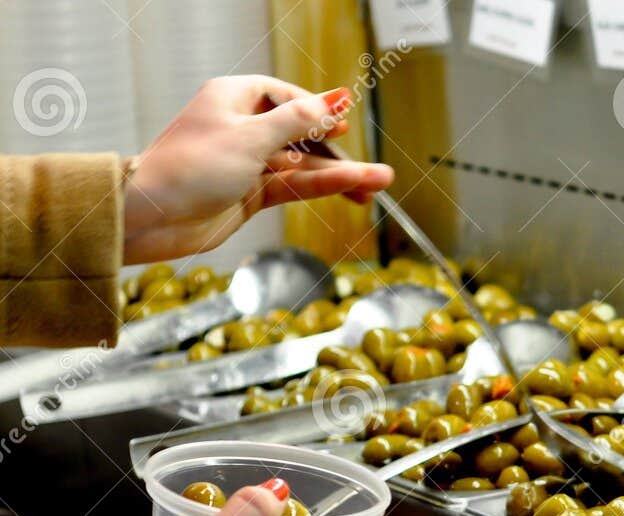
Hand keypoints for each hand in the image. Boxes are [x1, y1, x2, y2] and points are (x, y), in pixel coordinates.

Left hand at [123, 74, 393, 263]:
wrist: (152, 215)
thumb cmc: (190, 168)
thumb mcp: (251, 137)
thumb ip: (297, 121)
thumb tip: (333, 101)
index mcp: (234, 98)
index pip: (286, 97)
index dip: (318, 110)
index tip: (346, 122)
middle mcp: (241, 127)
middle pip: (301, 135)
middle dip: (337, 153)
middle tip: (375, 168)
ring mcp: (246, 162)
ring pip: (302, 166)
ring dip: (338, 176)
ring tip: (376, 185)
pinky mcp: (249, 193)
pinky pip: (293, 185)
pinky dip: (320, 188)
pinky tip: (350, 191)